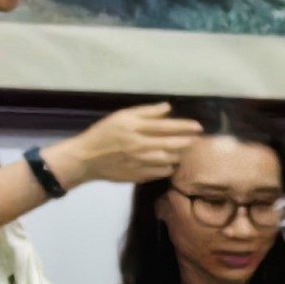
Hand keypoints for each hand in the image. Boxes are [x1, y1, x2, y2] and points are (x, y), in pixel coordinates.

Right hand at [51, 102, 195, 187]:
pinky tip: (169, 162)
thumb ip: (145, 112)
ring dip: (179, 154)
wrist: (86, 158)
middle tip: (197, 139)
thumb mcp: (120, 117)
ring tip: (184, 150)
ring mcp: (140, 162)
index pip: (165, 126)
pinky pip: (162, 172)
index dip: (184, 126)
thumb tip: (168, 107)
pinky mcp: (140, 176)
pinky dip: (169, 166)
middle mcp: (139, 145)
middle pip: (171, 144)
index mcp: (133, 128)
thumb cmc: (103, 134)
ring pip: (170, 159)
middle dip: (187, 141)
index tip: (198, 126)